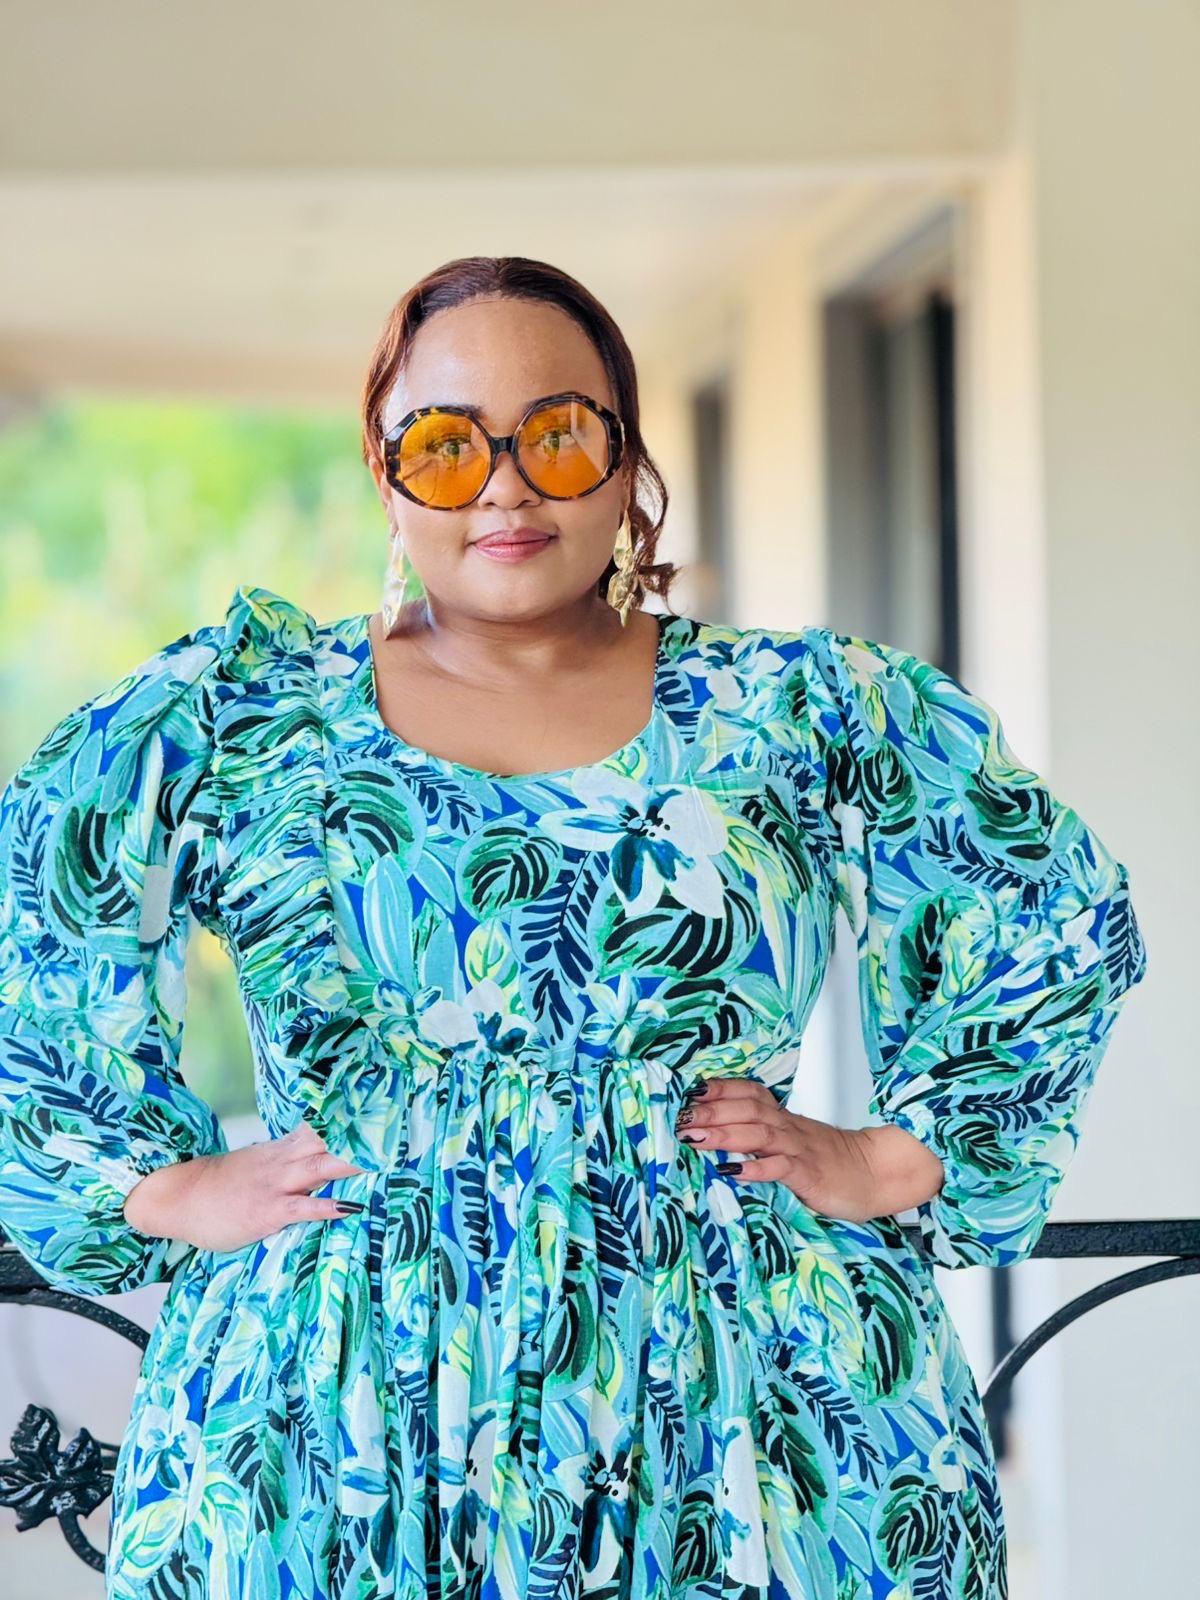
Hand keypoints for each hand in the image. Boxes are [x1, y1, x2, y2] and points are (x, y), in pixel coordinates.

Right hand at [122, 1121, 367, 1252]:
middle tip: (394, 1127)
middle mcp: (284, 1162)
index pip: (322, 1127)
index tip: (382, 1108)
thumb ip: (288, 1159)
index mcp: (283, 1149)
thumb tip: (314, 1157)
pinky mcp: (269, 1212)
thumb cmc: (220, 1186)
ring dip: (351, 1163)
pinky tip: (348, 1206)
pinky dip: (325, 1206)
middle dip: (360, 1136)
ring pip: (319, 1168)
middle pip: (328, 1142)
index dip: (352, 1119)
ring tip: (381, 1159)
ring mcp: (277, 1186)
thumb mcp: (258, 1164)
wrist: (180, 1196)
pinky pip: (302, 1208)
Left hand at [673, 1078, 941, 1223]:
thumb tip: (715, 1137)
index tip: (687, 1092)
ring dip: (725, 1134)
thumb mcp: (791, 1143)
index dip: (718, 1090)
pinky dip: (757, 1168)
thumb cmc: (829, 1161)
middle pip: (746, 1109)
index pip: (747, 1093)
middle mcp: (787, 1128)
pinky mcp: (809, 1174)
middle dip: (711, 1111)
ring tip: (696, 1138)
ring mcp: (798, 1149)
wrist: (875, 1172)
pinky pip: (781, 1168)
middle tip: (680, 1116)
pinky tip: (735, 1173)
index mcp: (781, 1118)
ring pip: (758, 1134)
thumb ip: (760, 1138)